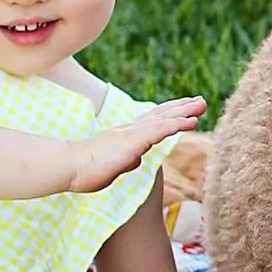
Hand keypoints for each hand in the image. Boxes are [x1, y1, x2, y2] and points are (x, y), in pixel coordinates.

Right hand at [64, 97, 204, 192]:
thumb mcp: (111, 166)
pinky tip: (192, 121)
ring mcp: (133, 134)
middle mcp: (131, 130)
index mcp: (125, 136)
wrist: (69, 167)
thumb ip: (125, 161)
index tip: (183, 110)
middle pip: (161, 115)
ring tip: (202, 104)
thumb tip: (136, 160)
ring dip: (185, 111)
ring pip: (164, 119)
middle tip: (200, 101)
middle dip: (181, 108)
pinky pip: (161, 130)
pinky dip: (178, 123)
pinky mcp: (134, 140)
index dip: (168, 115)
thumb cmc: (84, 170)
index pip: (151, 122)